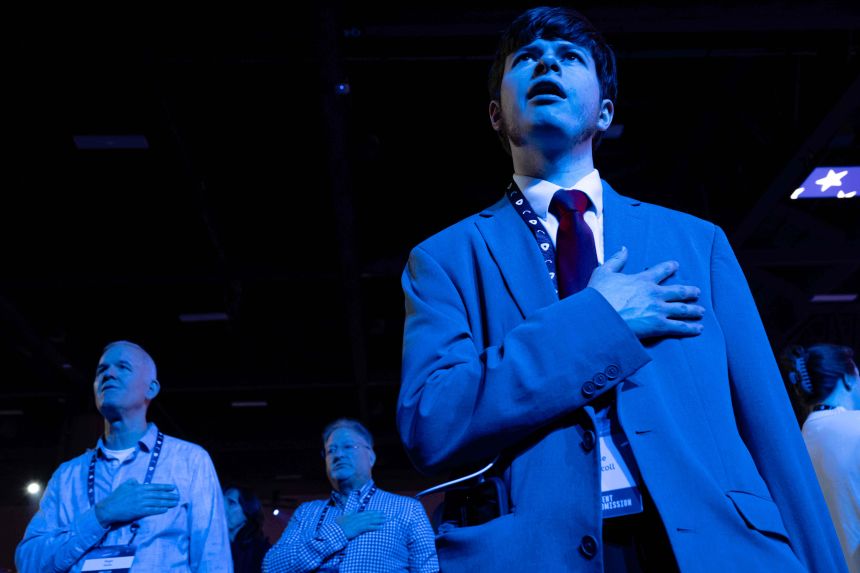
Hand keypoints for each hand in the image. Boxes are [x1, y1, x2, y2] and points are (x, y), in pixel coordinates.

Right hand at [94, 480, 178, 526]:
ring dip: (167, 503)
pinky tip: (165, 509)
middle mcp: (141, 494)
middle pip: (158, 495)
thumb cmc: (116, 497)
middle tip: (178, 496)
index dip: (165, 487)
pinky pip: (151, 510)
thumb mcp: (124, 486)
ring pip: (157, 502)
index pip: (155, 487)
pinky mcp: (138, 512)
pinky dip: (159, 510)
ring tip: (175, 503)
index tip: (173, 488)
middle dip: (169, 495)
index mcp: (139, 487)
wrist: (109, 509)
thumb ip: (132, 482)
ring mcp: (140, 503)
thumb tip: (137, 480)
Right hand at [335, 510, 385, 539]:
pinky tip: (381, 527)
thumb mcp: (344, 516)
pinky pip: (369, 527)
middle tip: (385, 515)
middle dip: (378, 515)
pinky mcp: (359, 528)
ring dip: (379, 520)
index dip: (373, 512)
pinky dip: (376, 527)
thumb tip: (354, 508)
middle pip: (370, 516)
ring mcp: (359, 523)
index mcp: (355, 514)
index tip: (380, 512)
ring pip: (371, 520)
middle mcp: (358, 517)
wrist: (336, 530)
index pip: (366, 512)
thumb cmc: (339, 525)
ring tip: (385, 520)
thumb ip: (350, 512)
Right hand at [588, 247, 704, 339]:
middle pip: (678, 290)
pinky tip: (699, 328)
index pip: (661, 270)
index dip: (670, 266)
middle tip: (697, 292)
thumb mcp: (604, 272)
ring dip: (694, 310)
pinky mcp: (658, 326)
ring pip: (682, 308)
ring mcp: (658, 309)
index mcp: (643, 280)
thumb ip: (616, 260)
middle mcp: (655, 293)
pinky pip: (679, 326)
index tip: (676, 265)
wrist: (599, 317)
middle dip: (689, 291)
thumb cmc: (598, 296)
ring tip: (701, 311)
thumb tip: (624, 248)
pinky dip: (691, 328)